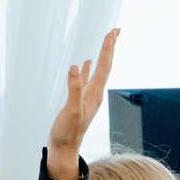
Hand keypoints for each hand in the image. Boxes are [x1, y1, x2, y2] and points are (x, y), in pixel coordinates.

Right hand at [45, 29, 119, 179]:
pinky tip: (85, 63)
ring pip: (97, 71)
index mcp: (94, 95)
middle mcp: (94, 94)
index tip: (112, 32)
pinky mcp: (78, 100)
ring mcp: (87, 97)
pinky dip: (87, 69)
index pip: (103, 67)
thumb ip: (74, 89)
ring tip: (107, 41)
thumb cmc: (67, 133)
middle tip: (116, 30)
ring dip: (102, 55)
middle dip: (110, 47)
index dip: (107, 49)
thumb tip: (76, 66)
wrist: (63, 150)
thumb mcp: (71, 112)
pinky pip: (86, 79)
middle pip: (105, 66)